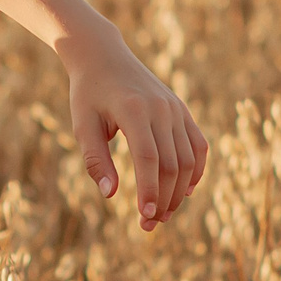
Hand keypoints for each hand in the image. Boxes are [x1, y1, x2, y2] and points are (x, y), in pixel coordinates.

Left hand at [62, 27, 207, 232]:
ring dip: (179, 190)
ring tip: (163, 213)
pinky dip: (196, 170)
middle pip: (172, 163)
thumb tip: (110, 194)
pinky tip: (185, 191)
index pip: (148, 158)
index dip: (150, 190)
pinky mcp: (182, 110)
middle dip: (164, 198)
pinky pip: (198, 145)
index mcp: (134, 110)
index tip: (145, 216)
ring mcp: (175, 109)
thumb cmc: (88, 94)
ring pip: (188, 158)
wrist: (104, 56)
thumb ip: (95, 159)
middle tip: (150, 224)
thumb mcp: (82, 124)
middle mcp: (161, 109)